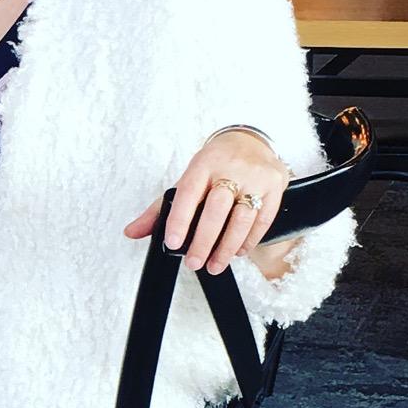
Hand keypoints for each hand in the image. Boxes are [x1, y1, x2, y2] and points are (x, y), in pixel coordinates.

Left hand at [125, 130, 290, 274]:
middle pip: (217, 209)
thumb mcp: (186, 180)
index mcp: (203, 164)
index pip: (189, 193)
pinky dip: (249, 240)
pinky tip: (237, 252)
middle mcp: (231, 167)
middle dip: (204, 240)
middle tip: (194, 263)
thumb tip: (131, 232)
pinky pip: (263, 218)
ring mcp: (256, 176)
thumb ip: (160, 209)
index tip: (173, 243)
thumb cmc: (213, 166)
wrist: (249, 141)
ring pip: (242, 217)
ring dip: (227, 246)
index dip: (180, 220)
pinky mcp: (275, 185)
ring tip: (215, 265)